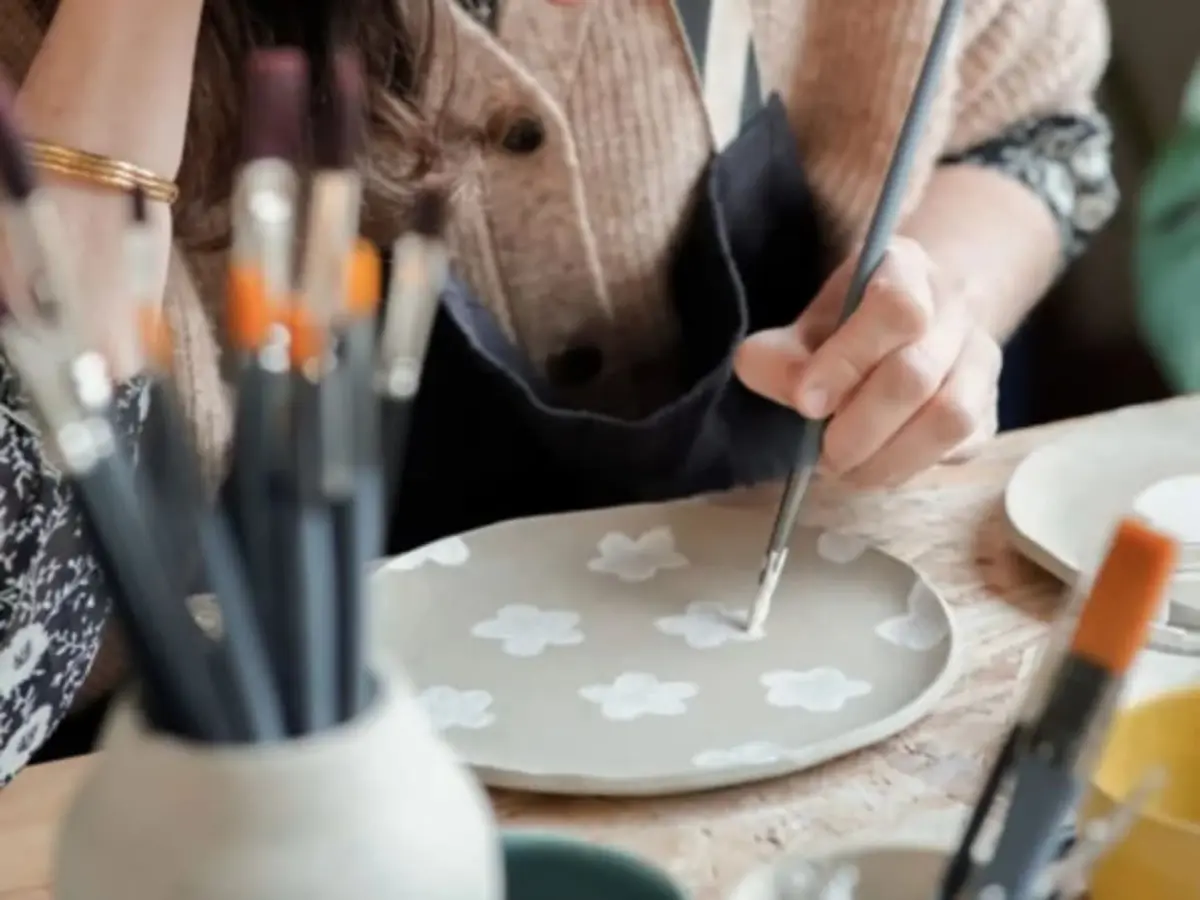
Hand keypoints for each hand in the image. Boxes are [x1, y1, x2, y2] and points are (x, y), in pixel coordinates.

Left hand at [733, 237, 1000, 486]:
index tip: (805, 402)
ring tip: (848, 468)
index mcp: (906, 269)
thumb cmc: (850, 322)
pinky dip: (912, 466)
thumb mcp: (807, 322)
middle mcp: (954, 310)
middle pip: (916, 376)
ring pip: (949, 418)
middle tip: (823, 454)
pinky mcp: (990, 408)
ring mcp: (979, 360)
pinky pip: (961, 448)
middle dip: (859, 428)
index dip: (846, 362)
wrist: (918, 314)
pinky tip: (878, 463)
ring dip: (889, 458)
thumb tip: (792, 394)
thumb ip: (780, 355)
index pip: (896, 310)